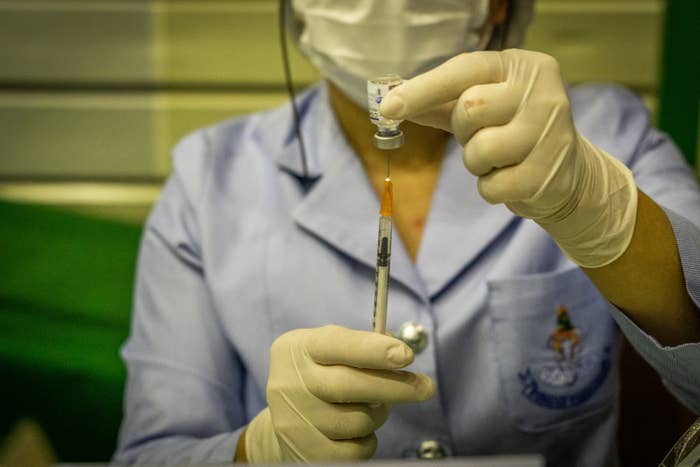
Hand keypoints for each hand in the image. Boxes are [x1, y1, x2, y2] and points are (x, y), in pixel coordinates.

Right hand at [244, 325, 434, 462]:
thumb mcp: (328, 349)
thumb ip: (359, 346)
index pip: (337, 344)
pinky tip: (359, 431)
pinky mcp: (302, 452)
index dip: (374, 350)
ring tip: (373, 407)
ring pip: (357, 421)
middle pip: (350, 385)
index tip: (406, 355)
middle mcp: (288, 383)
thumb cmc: (319, 374)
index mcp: (297, 348)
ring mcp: (292, 420)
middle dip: (394, 386)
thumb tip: (400, 352)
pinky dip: (366, 441)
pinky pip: (353, 451)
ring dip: (378, 414)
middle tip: (425, 387)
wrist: (284, 415)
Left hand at [381, 49, 637, 267]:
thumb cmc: (513, 131)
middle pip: (469, 109)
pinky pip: (491, 187)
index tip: (387, 107)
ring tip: (501, 159)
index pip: (464, 71)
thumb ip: (438, 102)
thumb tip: (390, 101)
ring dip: (477, 163)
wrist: (567, 175)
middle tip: (484, 135)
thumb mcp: (481, 108)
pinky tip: (513, 179)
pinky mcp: (547, 174)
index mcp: (523, 66)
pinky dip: (491, 189)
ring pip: (479, 151)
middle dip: (464, 131)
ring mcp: (550, 133)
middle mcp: (543, 92)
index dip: (422, 89)